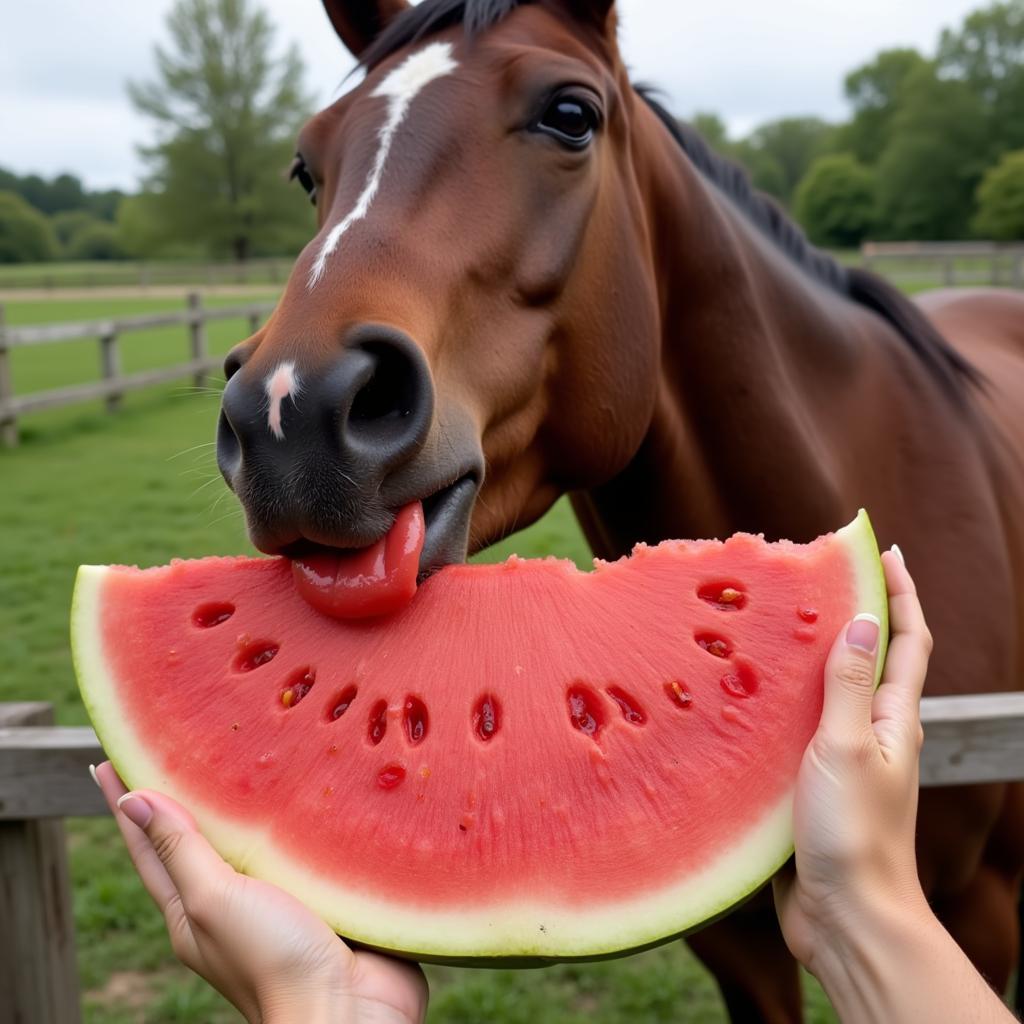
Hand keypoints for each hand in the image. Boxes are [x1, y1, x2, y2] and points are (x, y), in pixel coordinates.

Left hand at [94, 763, 426, 1023]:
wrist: (349, 1010)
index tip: (109, 761)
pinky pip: (300, 850)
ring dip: (243, 805)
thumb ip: (180, 850)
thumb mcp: (216, 900)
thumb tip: (133, 801)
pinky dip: (294, 823)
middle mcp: (229, 905)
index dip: (128, 804)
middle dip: (183, 797)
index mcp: (193, 911)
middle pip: (197, 841)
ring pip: (251, 843)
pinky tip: (306, 799)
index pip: (149, 847)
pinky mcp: (319, 897)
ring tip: (240, 761)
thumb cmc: (274, 960)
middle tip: (174, 749)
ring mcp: (276, 902)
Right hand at [773, 549, 932, 973]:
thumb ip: (851, 685)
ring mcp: (844, 758)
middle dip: (855, 611)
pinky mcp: (811, 783)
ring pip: (832, 691)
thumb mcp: (848, 747)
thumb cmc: (854, 834)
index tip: (880, 550)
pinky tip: (750, 692)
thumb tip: (863, 618)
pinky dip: (784, 697)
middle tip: (818, 576)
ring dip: (814, 652)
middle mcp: (875, 733)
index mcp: (894, 720)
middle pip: (873, 659)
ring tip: (776, 621)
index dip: (900, 592)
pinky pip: (799, 725)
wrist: (845, 917)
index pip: (907, 641)